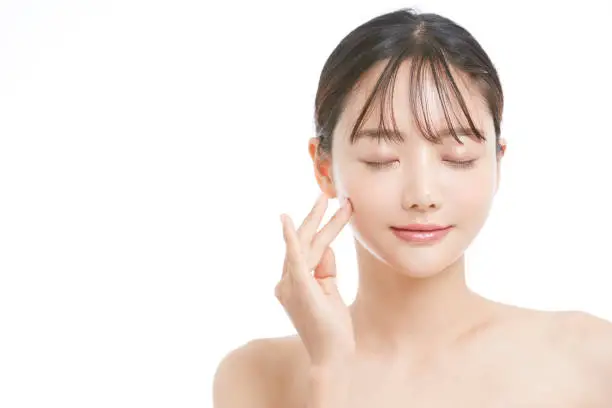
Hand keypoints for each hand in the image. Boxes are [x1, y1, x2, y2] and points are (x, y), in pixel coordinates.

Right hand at [275, 193, 354, 366]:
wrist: (332, 356)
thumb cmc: (333, 327)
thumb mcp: (330, 291)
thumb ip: (325, 269)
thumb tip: (327, 250)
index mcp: (293, 282)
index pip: (308, 250)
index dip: (321, 229)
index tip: (332, 211)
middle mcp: (286, 282)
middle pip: (305, 243)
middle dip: (318, 218)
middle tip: (328, 195)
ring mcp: (291, 285)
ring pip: (308, 246)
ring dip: (324, 223)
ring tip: (342, 205)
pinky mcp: (299, 288)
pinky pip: (295, 259)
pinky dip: (291, 239)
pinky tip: (287, 221)